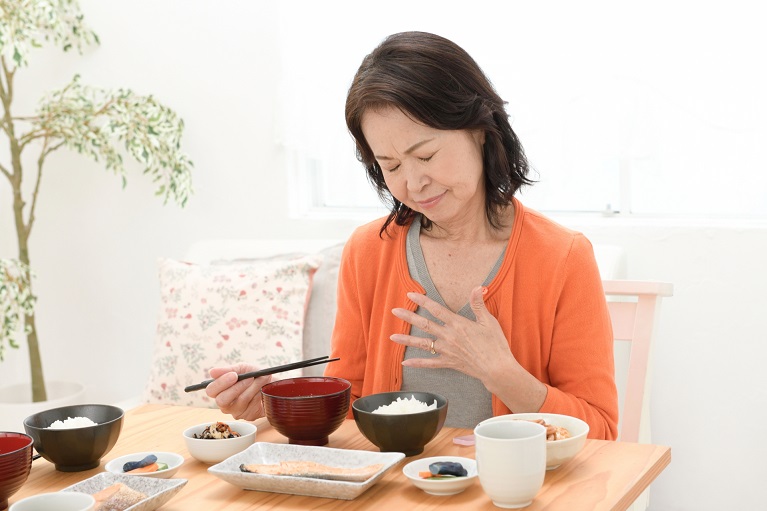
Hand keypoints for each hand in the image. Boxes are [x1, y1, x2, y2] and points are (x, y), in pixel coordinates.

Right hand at [205, 363, 271, 420]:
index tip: (234, 375)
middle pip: (221, 400)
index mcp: (219, 390)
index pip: (211, 390)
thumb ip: (228, 370)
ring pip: (240, 401)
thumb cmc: (254, 376)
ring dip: (252, 388)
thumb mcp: (242, 368)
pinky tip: (262, 391)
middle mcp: (224, 403)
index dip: (220, 383)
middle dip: (237, 387)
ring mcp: (235, 411)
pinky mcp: (247, 416)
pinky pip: (251, 406)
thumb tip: (211, 372)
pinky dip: (258, 395)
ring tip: (260, 380)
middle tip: (250, 378)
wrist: (272, 385)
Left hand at [390, 286, 514, 382]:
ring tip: (391, 337)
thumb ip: (478, 304)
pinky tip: (404, 363)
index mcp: (458, 324)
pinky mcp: (448, 363)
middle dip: (408, 317)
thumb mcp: (489, 321)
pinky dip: (417, 363)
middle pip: (424, 325)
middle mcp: (449, 337)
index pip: (436, 310)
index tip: (411, 295)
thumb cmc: (495, 344)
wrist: (497, 369)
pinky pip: (429, 363)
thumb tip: (478, 286)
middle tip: (394, 311)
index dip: (423, 301)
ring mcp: (447, 351)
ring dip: (406, 340)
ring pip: (422, 344)